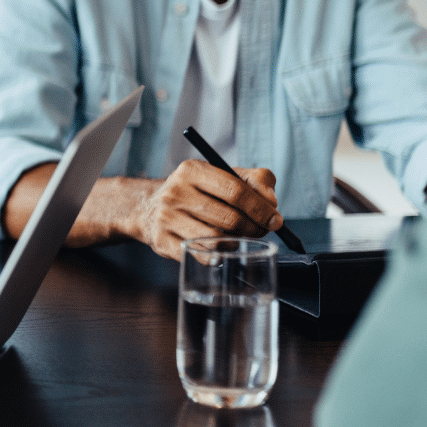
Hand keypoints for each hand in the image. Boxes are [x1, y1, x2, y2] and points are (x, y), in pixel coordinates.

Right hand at [132, 159, 281, 260]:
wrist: (150, 208)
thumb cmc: (196, 192)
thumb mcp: (222, 175)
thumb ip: (254, 180)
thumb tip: (271, 202)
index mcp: (192, 170)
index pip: (235, 191)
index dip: (260, 208)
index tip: (275, 220)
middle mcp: (175, 192)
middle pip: (229, 217)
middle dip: (253, 228)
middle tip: (260, 231)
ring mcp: (167, 218)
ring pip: (216, 239)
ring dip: (236, 242)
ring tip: (239, 237)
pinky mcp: (162, 241)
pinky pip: (201, 255)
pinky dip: (218, 255)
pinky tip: (220, 248)